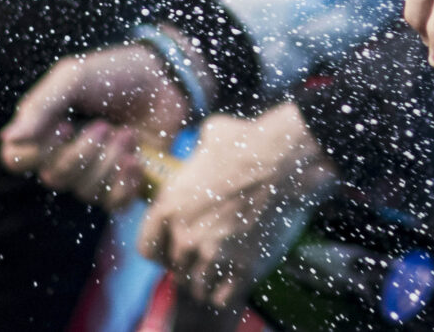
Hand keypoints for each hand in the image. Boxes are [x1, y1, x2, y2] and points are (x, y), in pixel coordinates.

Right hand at [0, 42, 191, 207]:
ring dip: (110, 162)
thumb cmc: (116, 72)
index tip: (64, 126)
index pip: (17, 160)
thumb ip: (43, 105)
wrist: (166, 77)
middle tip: (106, 125)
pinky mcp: (123, 182)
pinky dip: (125, 184)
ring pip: (86, 191)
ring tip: (128, 135)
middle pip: (54, 178)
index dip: (37, 153)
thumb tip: (7, 138)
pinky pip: (114, 203)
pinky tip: (137, 160)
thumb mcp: (76, 76)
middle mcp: (64, 155)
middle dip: (84, 152)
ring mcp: (94, 171)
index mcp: (45, 129)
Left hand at [138, 104, 332, 309]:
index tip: (175, 246)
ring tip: (222, 267)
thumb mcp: (211, 135)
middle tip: (208, 251)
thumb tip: (203, 148)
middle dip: (188, 262)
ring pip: (196, 286)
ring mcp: (213, 255)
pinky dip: (226, 291)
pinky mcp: (241, 268)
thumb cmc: (248, 140)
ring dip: (207, 279)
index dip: (162, 248)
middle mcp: (185, 236)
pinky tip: (235, 276)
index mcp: (169, 207)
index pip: (148, 249)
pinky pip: (221, 297)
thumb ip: (197, 152)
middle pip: (175, 269)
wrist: (285, 157)